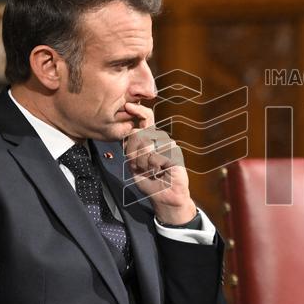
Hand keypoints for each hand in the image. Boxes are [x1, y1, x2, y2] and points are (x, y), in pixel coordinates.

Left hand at [122, 103, 195, 223]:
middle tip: (138, 165)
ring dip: (142, 161)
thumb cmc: (150, 183)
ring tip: (149, 170)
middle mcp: (159, 140)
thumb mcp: (134, 166)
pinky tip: (159, 171)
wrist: (164, 197)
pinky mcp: (175, 153)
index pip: (143, 121)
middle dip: (133, 152)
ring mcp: (168, 145)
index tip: (129, 106)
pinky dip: (153, 166)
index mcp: (149, 140)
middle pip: (139, 132)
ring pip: (147, 144)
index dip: (137, 112)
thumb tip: (132, 132)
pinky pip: (156, 154)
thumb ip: (131, 150)